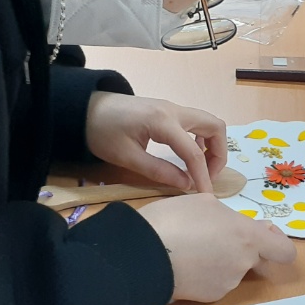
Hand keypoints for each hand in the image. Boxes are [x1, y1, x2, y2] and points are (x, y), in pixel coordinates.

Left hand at [86, 93, 226, 192]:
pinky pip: (196, 122)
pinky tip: (188, 155)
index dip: (203, 176)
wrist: (85, 108)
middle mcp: (174, 110)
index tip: (205, 196)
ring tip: (200, 168)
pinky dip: (201, 139)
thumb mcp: (126, 157)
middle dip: (218, 154)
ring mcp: (172, 108)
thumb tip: (186, 185)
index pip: (194, 152)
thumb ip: (158, 171)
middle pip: (215, 127)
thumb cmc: (101, 132)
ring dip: (212, 145)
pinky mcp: (168, 111)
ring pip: (208, 122)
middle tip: (207, 176)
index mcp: (162, 122)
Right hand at [140, 194, 296, 302]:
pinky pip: (214, 282)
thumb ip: (230, 217)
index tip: (263, 236)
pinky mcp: (208, 297)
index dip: (278, 243)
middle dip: (241, 249)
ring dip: (220, 260)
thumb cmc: (174, 219)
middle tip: (214, 238)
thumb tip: (238, 228)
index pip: (285, 251)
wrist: (142, 254)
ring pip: (232, 270)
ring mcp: (227, 283)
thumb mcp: (204, 203)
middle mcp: (243, 263)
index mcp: (247, 236)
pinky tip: (184, 264)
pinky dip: (205, 274)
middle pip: (254, 258)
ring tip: (190, 248)